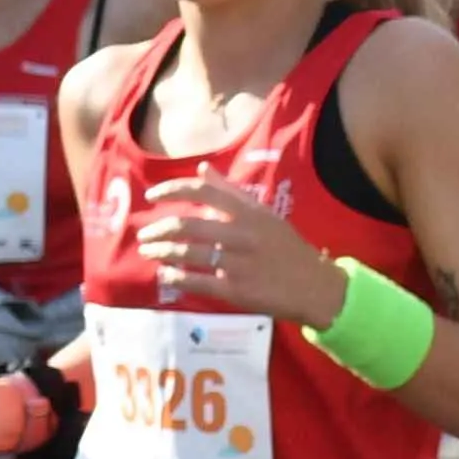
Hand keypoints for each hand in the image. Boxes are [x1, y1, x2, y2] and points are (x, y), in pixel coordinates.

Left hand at [133, 175, 344, 324]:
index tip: (151, 196)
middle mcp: (243, 234)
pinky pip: (196, 281)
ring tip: (149, 253)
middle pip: (188, 225)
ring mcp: (238, 263)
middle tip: (144, 235)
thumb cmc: (286, 248)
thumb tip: (204, 168)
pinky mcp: (236, 289)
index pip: (204, 192)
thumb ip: (231, 193)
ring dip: (161, 253)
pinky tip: (166, 275)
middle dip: (158, 230)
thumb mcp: (264, 215)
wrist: (314, 287)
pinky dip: (176, 277)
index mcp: (250, 212)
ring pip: (187, 254)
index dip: (173, 190)